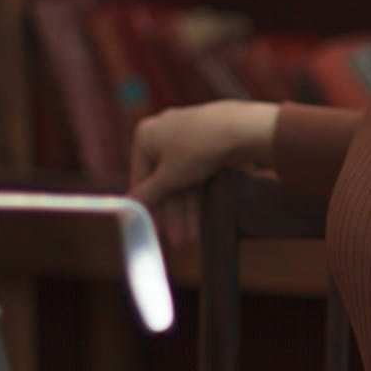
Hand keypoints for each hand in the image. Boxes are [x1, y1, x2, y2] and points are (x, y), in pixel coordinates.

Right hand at [129, 100, 279, 247]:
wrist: (242, 129)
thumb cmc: (198, 149)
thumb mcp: (169, 177)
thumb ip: (148, 194)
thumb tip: (128, 207)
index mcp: (147, 134)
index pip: (140, 178)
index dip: (146, 207)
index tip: (149, 230)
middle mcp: (165, 133)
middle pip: (164, 182)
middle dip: (171, 215)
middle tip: (175, 241)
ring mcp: (188, 138)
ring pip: (182, 182)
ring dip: (185, 213)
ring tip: (190, 240)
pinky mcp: (208, 146)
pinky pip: (196, 176)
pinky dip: (197, 199)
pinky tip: (198, 223)